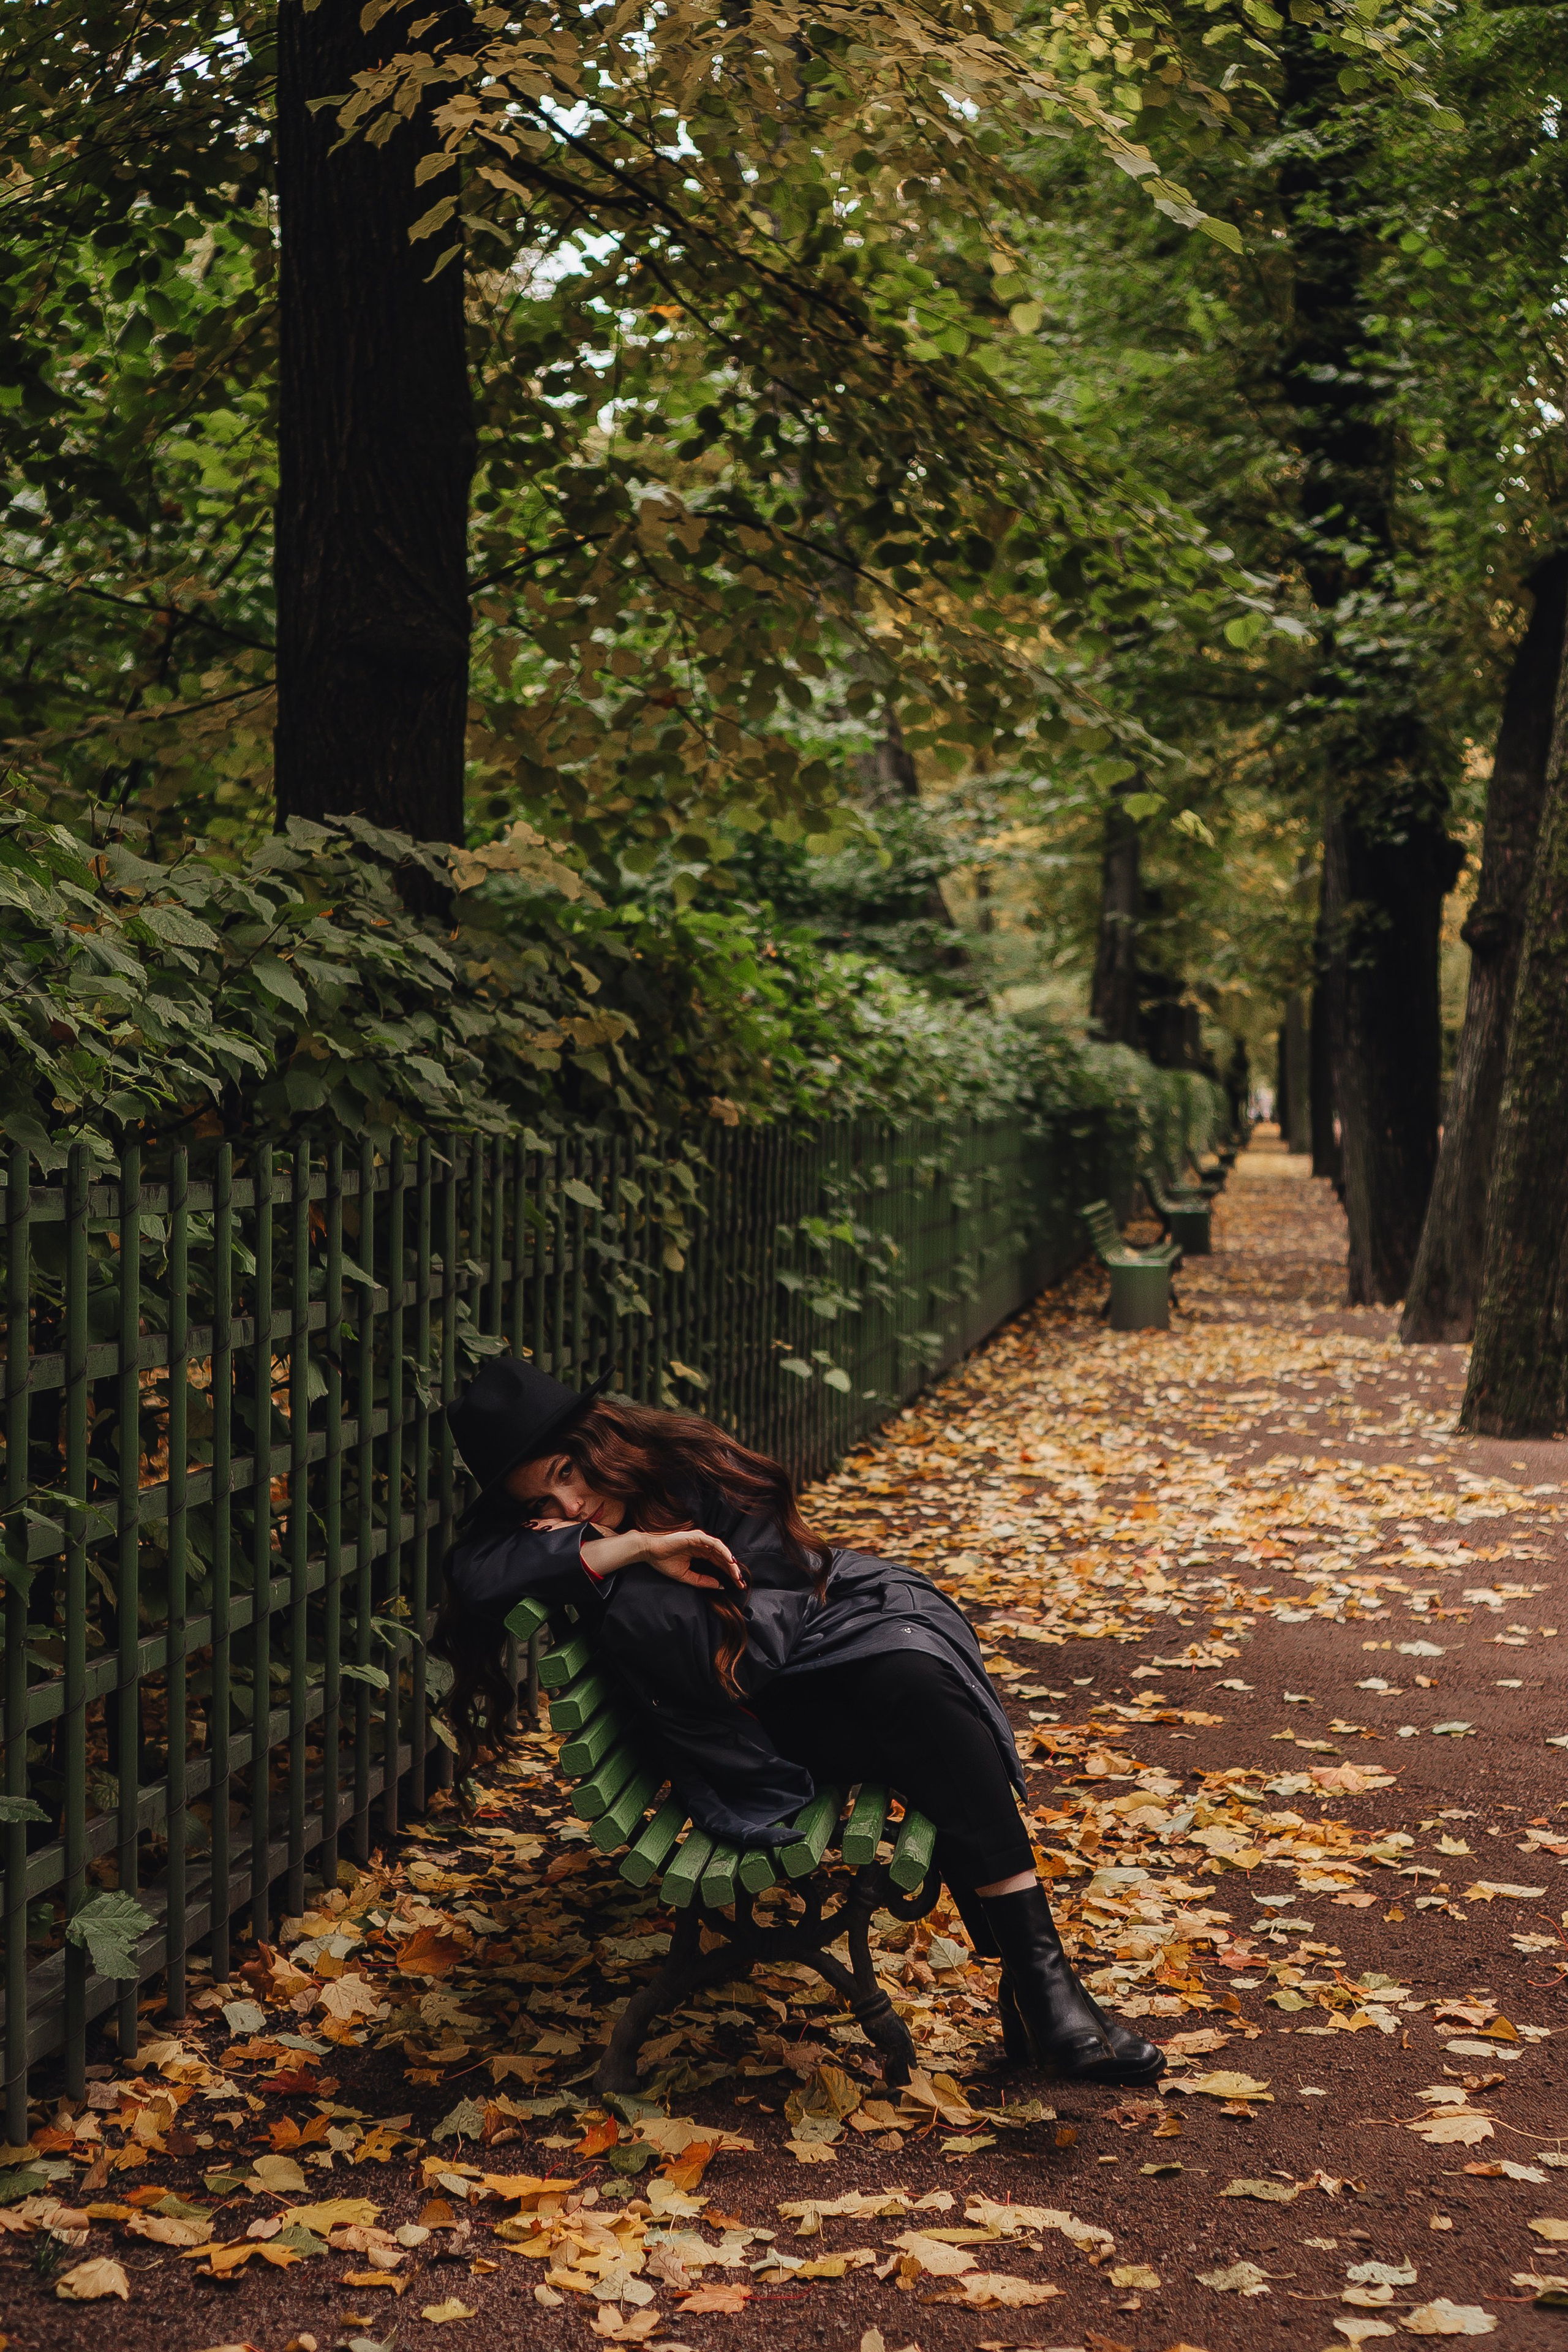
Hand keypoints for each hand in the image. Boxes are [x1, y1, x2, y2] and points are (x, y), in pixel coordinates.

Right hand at [575, 1522, 746, 1590]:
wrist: (649, 1552)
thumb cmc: (664, 1562)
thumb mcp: (686, 1576)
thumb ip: (702, 1581)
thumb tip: (720, 1586)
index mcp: (701, 1554)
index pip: (719, 1564)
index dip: (729, 1575)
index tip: (738, 1586)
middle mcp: (703, 1546)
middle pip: (723, 1559)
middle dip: (733, 1571)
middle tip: (741, 1583)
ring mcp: (701, 1540)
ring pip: (721, 1551)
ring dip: (731, 1563)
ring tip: (737, 1574)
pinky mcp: (697, 1536)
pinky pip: (714, 1544)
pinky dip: (724, 1551)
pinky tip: (730, 1561)